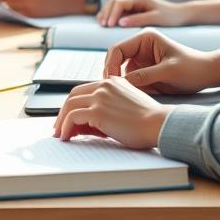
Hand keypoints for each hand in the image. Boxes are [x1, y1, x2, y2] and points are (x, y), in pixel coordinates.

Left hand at [53, 76, 168, 148]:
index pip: (85, 90)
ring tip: (60, 134)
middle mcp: (104, 86)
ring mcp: (100, 97)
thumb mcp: (126, 108)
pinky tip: (66, 136)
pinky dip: (65, 127)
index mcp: (113, 82)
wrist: (159, 124)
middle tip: (59, 126)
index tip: (69, 117)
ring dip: (61, 121)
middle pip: (73, 95)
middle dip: (63, 112)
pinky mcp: (98, 111)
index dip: (74, 105)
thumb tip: (84, 125)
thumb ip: (107, 110)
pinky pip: (72, 118)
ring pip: (69, 105)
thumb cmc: (148, 121)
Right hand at [97, 0, 188, 27]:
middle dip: (106, 13)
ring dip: (106, 13)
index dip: (112, 14)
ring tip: (101, 25)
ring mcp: (131, 0)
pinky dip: (110, 14)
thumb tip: (120, 23)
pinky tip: (106, 23)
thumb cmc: (169, 17)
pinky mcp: (131, 6)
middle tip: (102, 27)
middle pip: (112, 2)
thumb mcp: (155, 19)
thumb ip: (138, 20)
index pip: (119, 3)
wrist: (179, 14)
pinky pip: (116, 9)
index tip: (109, 26)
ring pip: (112, 4)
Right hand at [104, 29, 219, 94]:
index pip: (117, 49)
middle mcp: (140, 47)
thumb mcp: (169, 71)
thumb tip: (122, 83)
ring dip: (118, 83)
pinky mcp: (143, 72)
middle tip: (110, 91)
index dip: (111, 65)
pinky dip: (126, 88)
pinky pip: (128, 80)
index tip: (111, 82)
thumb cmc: (193, 67)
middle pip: (115, 60)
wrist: (207, 75)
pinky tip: (127, 97)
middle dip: (111, 74)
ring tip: (118, 96)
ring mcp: (141, 60)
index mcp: (145, 38)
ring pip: (120, 71)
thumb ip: (145, 75)